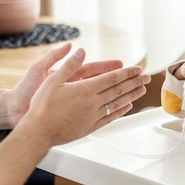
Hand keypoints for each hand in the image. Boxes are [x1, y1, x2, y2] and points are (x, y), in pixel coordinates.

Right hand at [7, 44, 149, 145]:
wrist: (38, 132)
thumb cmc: (42, 107)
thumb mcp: (52, 80)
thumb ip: (69, 65)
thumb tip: (80, 51)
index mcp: (85, 89)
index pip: (112, 78)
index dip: (126, 73)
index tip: (137, 69)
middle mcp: (92, 103)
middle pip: (118, 90)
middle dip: (134, 82)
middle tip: (146, 77)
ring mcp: (93, 116)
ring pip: (117, 103)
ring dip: (131, 95)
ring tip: (142, 89)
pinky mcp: (91, 127)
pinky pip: (110, 117)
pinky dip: (120, 111)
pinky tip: (127, 106)